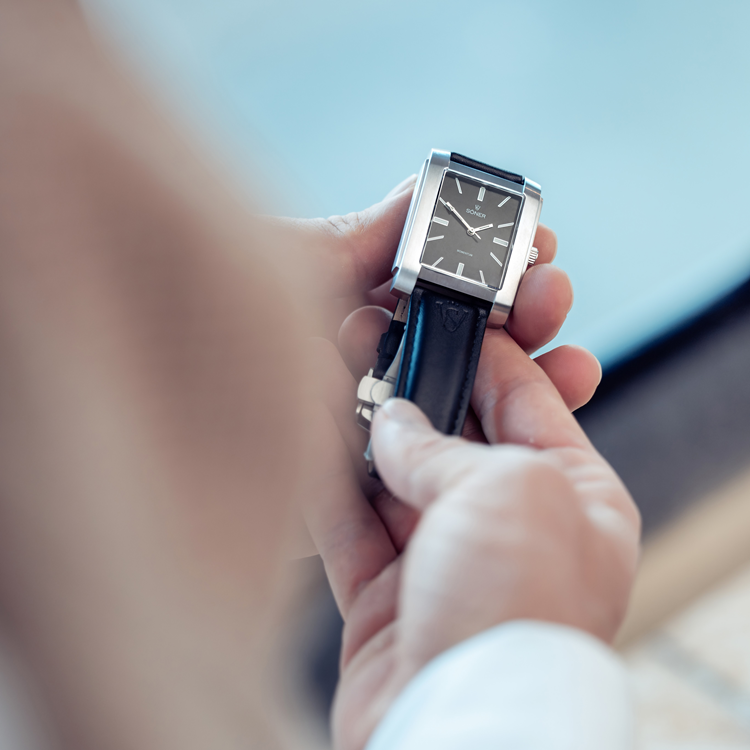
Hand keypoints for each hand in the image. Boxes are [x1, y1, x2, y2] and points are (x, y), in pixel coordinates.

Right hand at [302, 206, 635, 748]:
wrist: (459, 728)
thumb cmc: (517, 611)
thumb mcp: (506, 491)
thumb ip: (444, 448)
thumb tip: (391, 424)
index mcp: (571, 497)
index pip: (526, 401)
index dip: (485, 351)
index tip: (444, 312)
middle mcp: (510, 527)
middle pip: (451, 435)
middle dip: (410, 386)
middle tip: (371, 334)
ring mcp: (445, 561)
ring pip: (392, 476)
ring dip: (358, 428)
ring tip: (327, 370)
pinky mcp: (387, 597)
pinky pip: (351, 523)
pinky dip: (326, 481)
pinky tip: (303, 435)